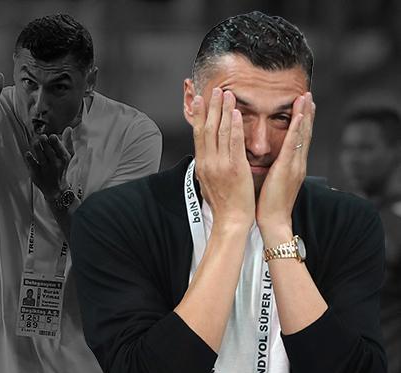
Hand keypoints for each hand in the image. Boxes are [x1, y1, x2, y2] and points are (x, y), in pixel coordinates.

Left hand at [24, 127, 71, 199]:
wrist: (56, 189)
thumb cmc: (61, 168)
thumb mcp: (68, 156)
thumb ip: (68, 142)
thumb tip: (68, 128)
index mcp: (63, 157)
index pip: (59, 148)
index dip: (54, 141)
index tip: (51, 136)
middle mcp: (55, 164)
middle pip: (49, 151)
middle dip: (44, 142)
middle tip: (41, 137)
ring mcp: (45, 169)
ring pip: (41, 157)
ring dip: (37, 147)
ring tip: (35, 142)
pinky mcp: (36, 174)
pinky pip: (32, 165)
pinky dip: (30, 158)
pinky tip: (28, 153)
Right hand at [192, 88, 254, 228]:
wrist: (230, 221)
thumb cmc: (223, 205)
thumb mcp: (208, 184)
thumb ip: (207, 168)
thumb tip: (204, 158)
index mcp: (202, 164)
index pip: (199, 135)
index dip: (199, 116)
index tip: (200, 101)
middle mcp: (208, 162)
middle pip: (207, 129)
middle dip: (210, 107)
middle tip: (214, 90)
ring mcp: (221, 164)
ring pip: (220, 132)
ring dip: (223, 111)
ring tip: (226, 94)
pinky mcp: (235, 168)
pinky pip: (234, 143)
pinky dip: (234, 127)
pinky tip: (236, 113)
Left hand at [256, 92, 314, 235]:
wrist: (274, 221)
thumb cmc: (269, 205)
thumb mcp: (273, 182)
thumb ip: (274, 169)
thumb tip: (269, 162)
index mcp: (292, 167)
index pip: (298, 140)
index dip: (301, 122)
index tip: (302, 106)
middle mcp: (297, 164)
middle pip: (304, 133)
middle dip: (306, 113)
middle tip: (308, 94)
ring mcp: (295, 166)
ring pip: (301, 135)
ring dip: (304, 115)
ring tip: (306, 97)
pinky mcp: (288, 169)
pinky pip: (293, 145)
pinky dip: (297, 130)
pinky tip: (300, 116)